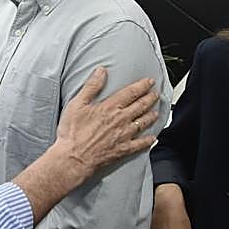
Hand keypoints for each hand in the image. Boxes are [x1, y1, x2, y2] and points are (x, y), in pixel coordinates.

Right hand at [53, 68, 160, 182]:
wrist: (74, 157)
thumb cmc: (73, 132)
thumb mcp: (77, 104)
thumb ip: (91, 87)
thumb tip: (101, 71)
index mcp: (110, 107)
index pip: (131, 93)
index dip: (142, 86)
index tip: (149, 82)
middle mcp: (120, 120)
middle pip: (140, 106)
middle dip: (150, 99)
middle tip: (156, 94)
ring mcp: (124, 135)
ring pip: (142, 123)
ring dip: (151, 116)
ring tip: (155, 112)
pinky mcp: (123, 149)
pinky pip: (140, 144)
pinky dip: (148, 141)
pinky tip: (152, 138)